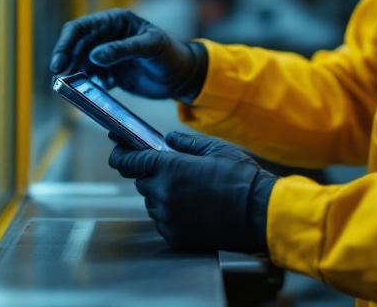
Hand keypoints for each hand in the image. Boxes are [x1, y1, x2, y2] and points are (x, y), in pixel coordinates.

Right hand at [48, 9, 207, 100]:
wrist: (182, 77)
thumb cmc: (170, 55)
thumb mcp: (150, 47)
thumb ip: (123, 50)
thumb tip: (95, 56)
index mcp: (115, 21)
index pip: (81, 28)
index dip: (66, 43)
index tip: (59, 62)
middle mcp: (107, 36)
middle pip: (75, 46)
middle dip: (65, 61)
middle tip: (60, 78)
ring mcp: (107, 55)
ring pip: (80, 63)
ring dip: (75, 74)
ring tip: (74, 86)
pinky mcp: (110, 72)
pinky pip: (91, 78)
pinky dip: (89, 84)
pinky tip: (104, 88)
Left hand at [109, 132, 274, 252]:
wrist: (259, 214)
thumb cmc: (240, 178)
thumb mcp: (215, 148)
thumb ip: (186, 143)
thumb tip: (168, 139)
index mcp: (169, 168)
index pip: (129, 161)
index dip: (121, 154)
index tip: (118, 151)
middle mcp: (163, 194)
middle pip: (143, 182)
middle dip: (154, 175)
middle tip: (178, 172)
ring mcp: (168, 218)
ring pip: (153, 203)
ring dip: (163, 196)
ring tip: (193, 193)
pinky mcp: (175, 237)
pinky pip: (163, 221)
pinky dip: (172, 215)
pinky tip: (195, 210)